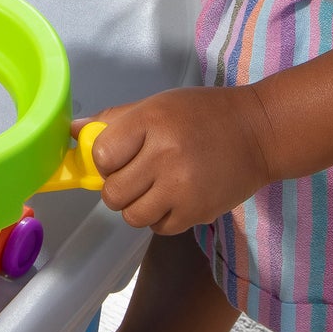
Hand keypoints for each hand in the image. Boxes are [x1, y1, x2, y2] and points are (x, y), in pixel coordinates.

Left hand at [79, 85, 275, 233]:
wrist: (258, 133)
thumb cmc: (203, 114)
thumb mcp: (157, 104)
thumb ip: (113, 120)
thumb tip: (74, 132)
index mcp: (150, 121)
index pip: (102, 154)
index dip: (105, 159)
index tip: (117, 156)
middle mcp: (165, 155)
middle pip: (113, 192)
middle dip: (117, 186)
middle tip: (135, 175)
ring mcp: (182, 187)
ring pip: (132, 216)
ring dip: (136, 206)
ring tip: (154, 188)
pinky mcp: (197, 212)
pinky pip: (158, 227)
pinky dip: (159, 218)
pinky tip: (172, 198)